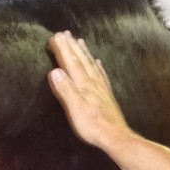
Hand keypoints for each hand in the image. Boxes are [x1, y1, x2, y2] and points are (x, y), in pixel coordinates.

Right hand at [47, 31, 132, 148]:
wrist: (114, 136)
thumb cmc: (92, 125)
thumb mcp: (74, 108)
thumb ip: (65, 89)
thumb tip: (54, 71)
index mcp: (82, 84)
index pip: (70, 62)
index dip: (62, 49)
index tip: (55, 36)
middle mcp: (92, 82)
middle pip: (80, 60)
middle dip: (71, 46)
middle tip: (65, 33)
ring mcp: (101, 87)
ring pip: (91, 64)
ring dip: (83, 52)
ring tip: (79, 41)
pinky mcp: (106, 94)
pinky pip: (101, 75)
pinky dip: (97, 66)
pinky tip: (97, 62)